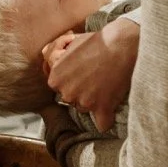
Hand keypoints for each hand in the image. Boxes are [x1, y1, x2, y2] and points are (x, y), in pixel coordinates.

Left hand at [46, 16, 138, 131]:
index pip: (60, 87)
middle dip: (82, 90)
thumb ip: (56, 54)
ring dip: (95, 101)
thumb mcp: (70, 44)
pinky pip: (103, 124)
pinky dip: (106, 120)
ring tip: (106, 81)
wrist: (121, 44)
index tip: (83, 70)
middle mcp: (66, 93)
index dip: (72, 78)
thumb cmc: (97, 42)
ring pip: (86, 109)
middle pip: (72, 99)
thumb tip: (46, 56)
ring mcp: (84, 102)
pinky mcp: (102, 107)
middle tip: (96, 74)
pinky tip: (110, 111)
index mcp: (55, 78)